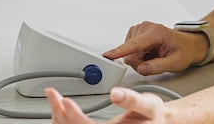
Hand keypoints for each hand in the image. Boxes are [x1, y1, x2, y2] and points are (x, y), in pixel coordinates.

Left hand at [46, 87, 168, 123]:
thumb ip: (133, 100)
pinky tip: (60, 108)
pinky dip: (64, 119)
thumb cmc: (154, 116)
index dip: (74, 116)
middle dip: (59, 113)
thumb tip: (116, 94)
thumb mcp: (149, 105)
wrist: (160, 123)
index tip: (65, 101)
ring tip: (53, 97)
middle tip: (52, 93)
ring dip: (58, 116)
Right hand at [103, 21, 204, 74]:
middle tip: (155, 61)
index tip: (108, 55)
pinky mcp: (136, 33)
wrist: (187, 44)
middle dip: (140, 62)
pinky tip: (149, 53)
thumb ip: (157, 67)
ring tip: (154, 56)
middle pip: (130, 53)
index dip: (120, 51)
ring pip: (128, 53)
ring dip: (140, 59)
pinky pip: (130, 50)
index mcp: (156, 33)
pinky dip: (139, 55)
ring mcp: (139, 29)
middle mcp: (145, 28)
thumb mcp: (175, 63)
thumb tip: (141, 68)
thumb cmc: (183, 51)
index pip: (135, 44)